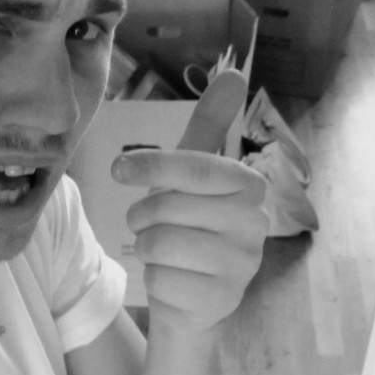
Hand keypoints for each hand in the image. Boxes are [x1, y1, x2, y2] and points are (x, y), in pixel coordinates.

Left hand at [110, 70, 268, 329]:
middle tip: (146, 224)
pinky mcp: (222, 302)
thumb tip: (235, 72)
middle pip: (168, 207)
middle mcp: (256, 225)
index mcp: (250, 187)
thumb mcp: (193, 175)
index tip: (118, 171)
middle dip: (142, 216)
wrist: (193, 298)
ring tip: (159, 250)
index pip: (195, 167)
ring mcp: (243, 267)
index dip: (151, 166)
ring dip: (145, 247)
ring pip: (159, 244)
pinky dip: (153, 280)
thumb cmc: (190, 225)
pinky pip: (160, 280)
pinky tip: (171, 280)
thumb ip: (210, 126)